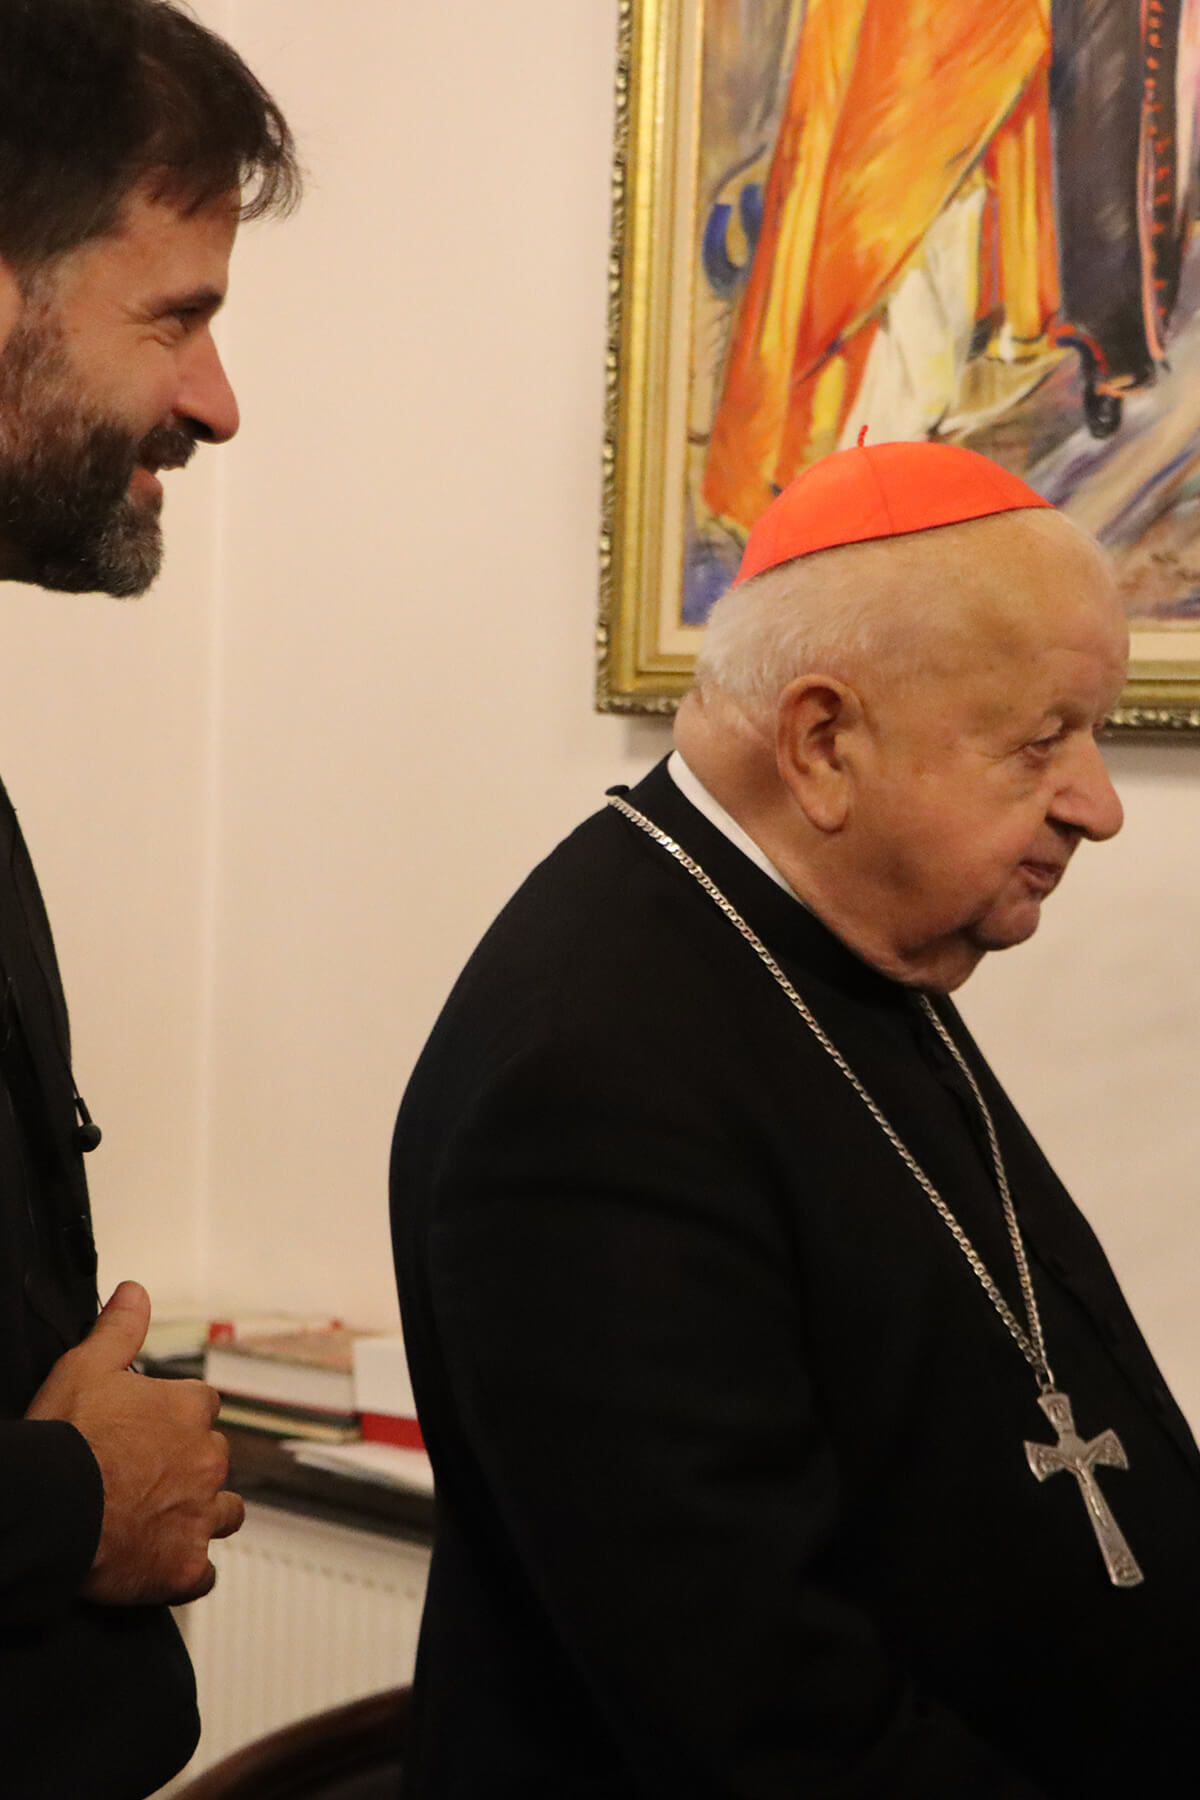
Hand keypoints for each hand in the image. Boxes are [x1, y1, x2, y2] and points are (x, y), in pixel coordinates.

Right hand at [25, 1279, 244, 1604]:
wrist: (50, 1508)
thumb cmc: (66, 1437)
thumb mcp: (87, 1366)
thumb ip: (119, 1328)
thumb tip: (136, 1291)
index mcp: (189, 1411)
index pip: (202, 1406)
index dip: (177, 1418)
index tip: (151, 1430)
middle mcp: (207, 1461)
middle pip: (215, 1459)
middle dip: (192, 1467)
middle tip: (151, 1480)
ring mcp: (199, 1517)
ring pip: (224, 1515)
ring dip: (204, 1516)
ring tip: (168, 1522)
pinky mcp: (183, 1568)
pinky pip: (201, 1573)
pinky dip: (186, 1571)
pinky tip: (163, 1568)